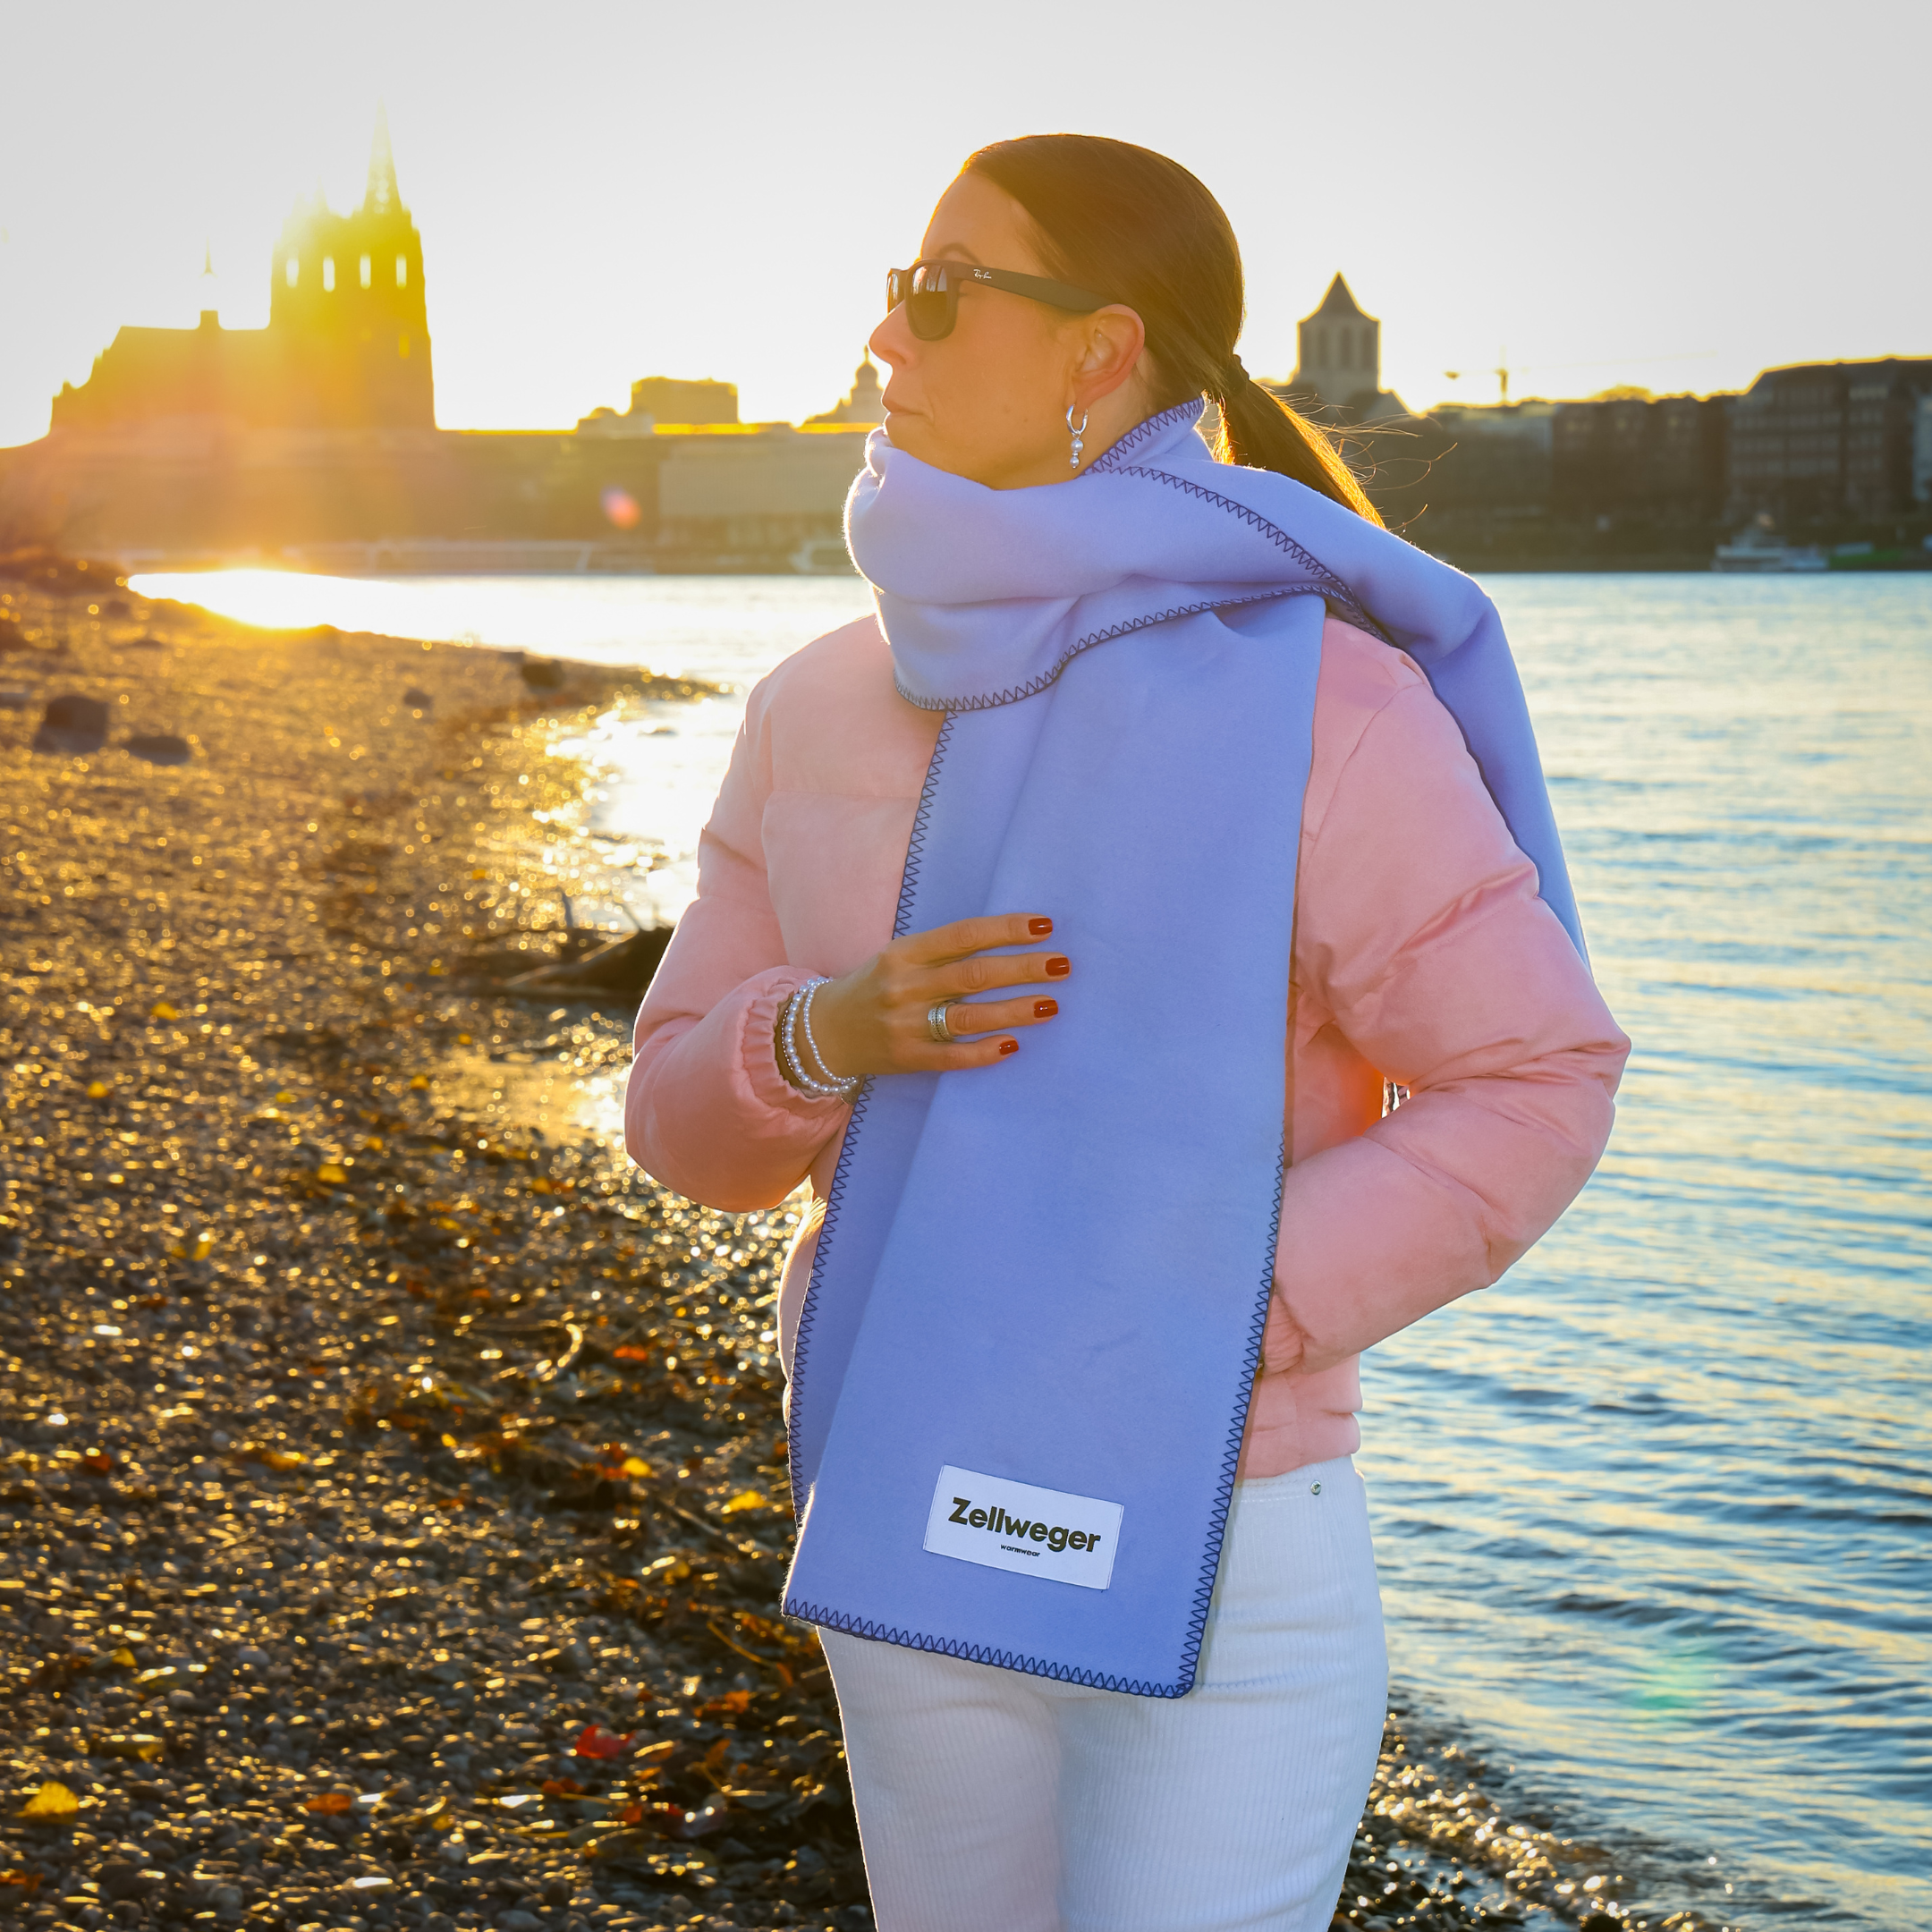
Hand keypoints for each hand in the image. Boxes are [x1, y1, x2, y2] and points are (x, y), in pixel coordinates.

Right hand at [801, 914, 1066, 1078]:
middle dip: (1023, 968)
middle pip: (974, 974)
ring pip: (971, 1016)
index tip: (1045, 926)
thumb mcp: (898, 956)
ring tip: (1051, 1004)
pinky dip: (985, 1051)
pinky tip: (1014, 1044)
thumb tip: (1006, 943)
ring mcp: (906, 1025)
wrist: (823, 1032)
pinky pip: (954, 1056)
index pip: (964, 935)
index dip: (1006, 929)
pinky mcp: (908, 1058)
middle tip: (1061, 965)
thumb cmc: (873, 987)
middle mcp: (905, 986)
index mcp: (904, 953)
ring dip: (1015, 1010)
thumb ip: (942, 950)